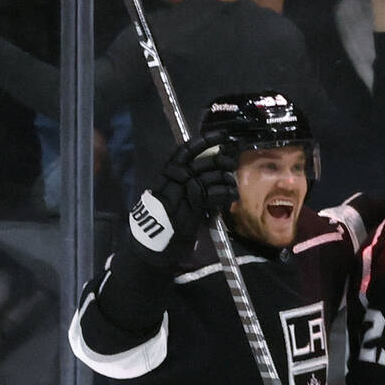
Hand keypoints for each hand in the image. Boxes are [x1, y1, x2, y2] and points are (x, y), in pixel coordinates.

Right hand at [127, 132, 236, 268]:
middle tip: (231, 162)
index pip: (184, 152)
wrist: (151, 247)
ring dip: (225, 179)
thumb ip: (188, 186)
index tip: (220, 136)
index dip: (203, 142)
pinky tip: (232, 196)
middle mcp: (170, 182)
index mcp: (165, 176)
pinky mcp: (188, 211)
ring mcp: (178, 196)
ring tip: (233, 184)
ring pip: (207, 178)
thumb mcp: (174, 199)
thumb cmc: (164, 224)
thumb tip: (212, 174)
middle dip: (219, 161)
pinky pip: (211, 195)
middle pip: (199, 163)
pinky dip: (225, 193)